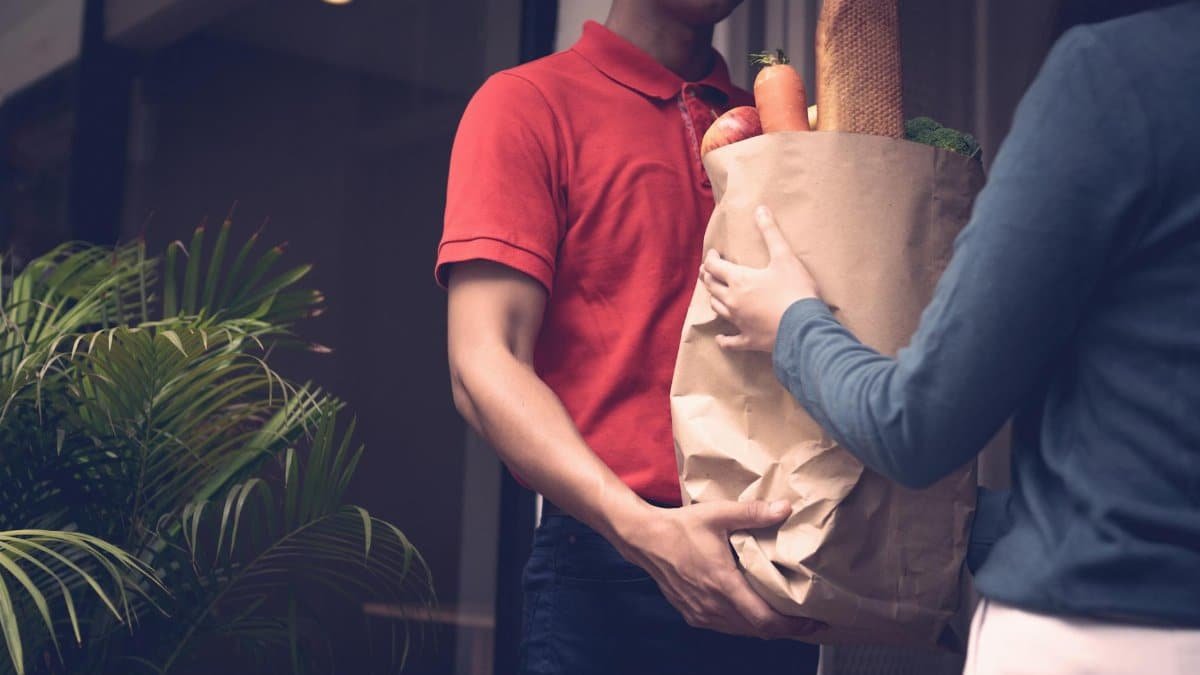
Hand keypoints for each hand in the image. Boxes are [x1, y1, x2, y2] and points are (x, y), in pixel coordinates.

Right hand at [614, 499, 824, 638]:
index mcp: (724, 584)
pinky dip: (745, 624)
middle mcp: (713, 606)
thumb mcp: (718, 514)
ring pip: (742, 631)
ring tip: (786, 616)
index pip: (765, 620)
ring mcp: (702, 613)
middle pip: (758, 630)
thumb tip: (785, 508)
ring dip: (765, 627)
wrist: (644, 540)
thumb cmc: (680, 527)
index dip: (794, 626)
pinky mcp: (693, 615)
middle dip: (786, 628)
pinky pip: (726, 627)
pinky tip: (753, 611)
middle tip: (808, 619)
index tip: (815, 622)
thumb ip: (753, 513)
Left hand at [700, 205, 819, 351]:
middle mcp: (733, 301)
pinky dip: (724, 339)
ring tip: (716, 293)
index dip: (711, 258)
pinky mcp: (749, 340)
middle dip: (709, 277)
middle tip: (709, 271)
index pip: (714, 267)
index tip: (714, 254)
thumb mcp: (785, 257)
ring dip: (715, 299)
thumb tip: (760, 209)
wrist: (804, 327)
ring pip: (718, 309)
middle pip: (712, 287)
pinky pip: (730, 341)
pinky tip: (720, 338)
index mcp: (739, 280)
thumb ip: (771, 232)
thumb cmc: (795, 290)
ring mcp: (739, 322)